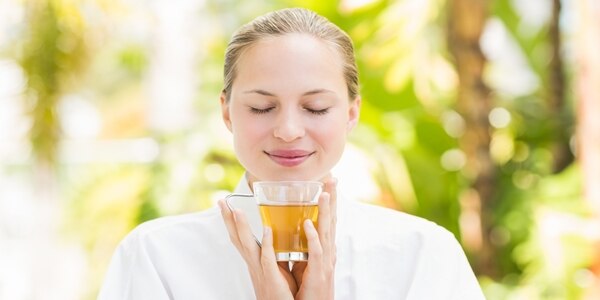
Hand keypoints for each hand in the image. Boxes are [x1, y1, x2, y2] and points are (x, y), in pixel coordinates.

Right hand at [219, 200, 295, 299]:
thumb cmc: (283, 295)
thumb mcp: (277, 270)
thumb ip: (276, 254)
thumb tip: (277, 239)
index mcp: (255, 262)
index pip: (241, 238)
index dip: (233, 223)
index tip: (227, 206)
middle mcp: (254, 265)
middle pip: (238, 239)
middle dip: (229, 220)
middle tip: (221, 202)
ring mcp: (260, 271)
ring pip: (247, 246)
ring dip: (241, 228)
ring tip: (235, 210)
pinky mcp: (271, 278)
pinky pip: (267, 259)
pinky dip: (266, 244)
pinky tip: (266, 230)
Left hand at [292, 178, 337, 299]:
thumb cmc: (311, 289)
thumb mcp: (309, 264)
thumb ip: (307, 247)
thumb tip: (303, 230)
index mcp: (325, 249)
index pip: (328, 219)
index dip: (330, 201)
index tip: (328, 182)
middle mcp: (328, 252)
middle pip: (331, 221)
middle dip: (332, 199)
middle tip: (332, 179)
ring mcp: (325, 262)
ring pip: (326, 232)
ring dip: (325, 212)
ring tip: (323, 193)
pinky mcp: (318, 272)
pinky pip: (316, 252)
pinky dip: (313, 237)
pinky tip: (309, 224)